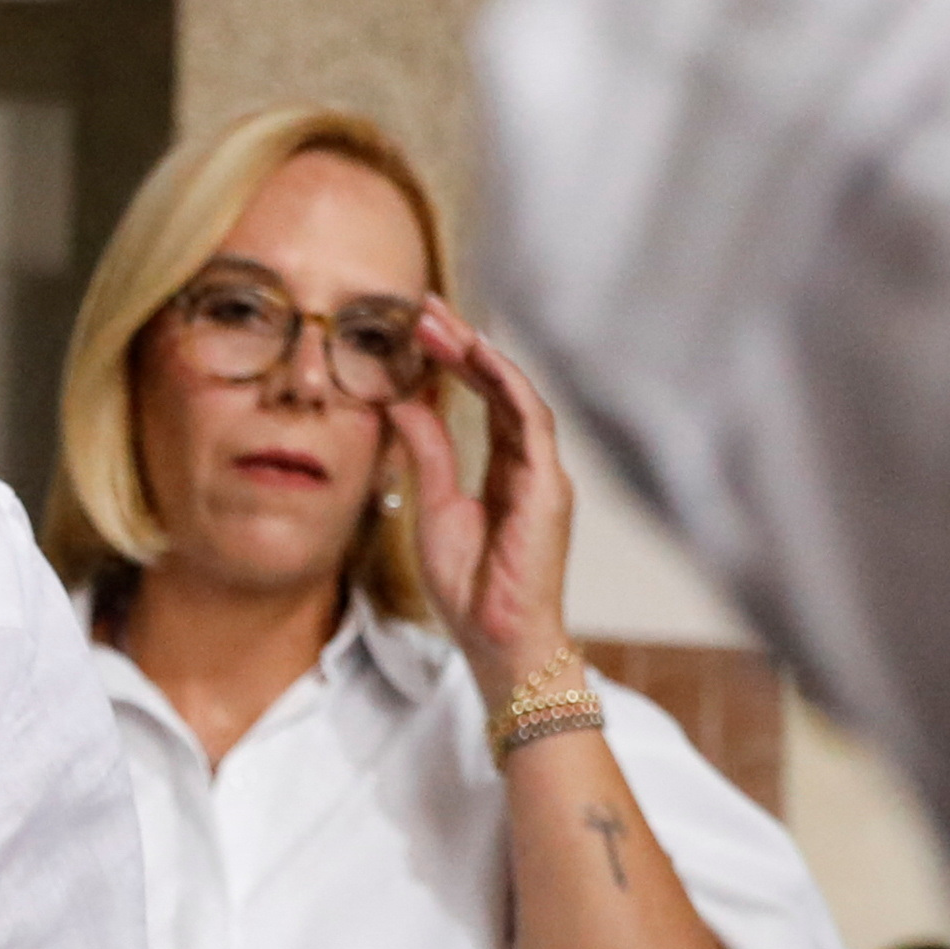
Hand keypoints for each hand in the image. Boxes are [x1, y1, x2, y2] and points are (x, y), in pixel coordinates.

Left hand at [383, 305, 579, 694]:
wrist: (497, 642)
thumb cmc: (471, 589)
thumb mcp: (433, 507)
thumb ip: (426, 453)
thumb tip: (400, 402)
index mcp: (506, 471)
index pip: (484, 398)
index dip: (455, 360)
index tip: (419, 327)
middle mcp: (532, 465)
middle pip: (501, 386)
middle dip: (465, 343)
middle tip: (427, 306)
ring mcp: (545, 474)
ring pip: (517, 394)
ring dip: (481, 354)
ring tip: (442, 323)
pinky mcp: (549, 488)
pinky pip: (530, 423)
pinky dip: (506, 384)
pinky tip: (479, 356)